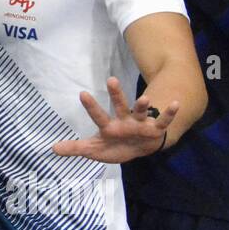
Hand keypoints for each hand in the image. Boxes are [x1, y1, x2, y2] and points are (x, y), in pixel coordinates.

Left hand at [52, 77, 177, 163]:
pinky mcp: (155, 130)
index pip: (98, 115)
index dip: (91, 106)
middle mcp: (125, 120)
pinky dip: (169, 113)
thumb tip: (52, 149)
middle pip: (119, 105)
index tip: (82, 93)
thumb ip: (76, 148)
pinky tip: (175, 104)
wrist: (139, 149)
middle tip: (111, 79)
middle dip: (116, 94)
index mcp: (109, 126)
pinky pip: (163, 121)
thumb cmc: (115, 146)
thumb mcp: (94, 150)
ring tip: (145, 98)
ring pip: (141, 112)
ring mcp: (140, 124)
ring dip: (143, 105)